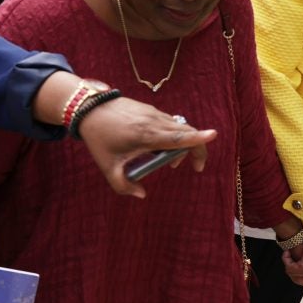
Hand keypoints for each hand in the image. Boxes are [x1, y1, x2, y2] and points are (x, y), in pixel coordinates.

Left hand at [74, 97, 216, 198]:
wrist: (88, 107)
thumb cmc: (98, 138)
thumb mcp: (107, 167)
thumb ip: (123, 186)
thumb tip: (141, 195)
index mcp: (146, 135)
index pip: (178, 136)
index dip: (198, 138)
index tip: (214, 135)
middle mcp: (154, 121)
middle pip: (186, 132)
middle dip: (195, 150)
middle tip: (193, 167)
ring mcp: (153, 113)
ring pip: (179, 127)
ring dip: (182, 144)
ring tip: (169, 161)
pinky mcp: (150, 109)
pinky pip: (170, 122)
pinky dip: (173, 135)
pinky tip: (157, 147)